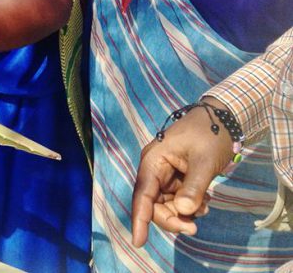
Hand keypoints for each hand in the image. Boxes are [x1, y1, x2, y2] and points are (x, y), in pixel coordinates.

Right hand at [131, 99, 234, 246]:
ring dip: (184, 212)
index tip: (139, 242)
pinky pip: (178, 199)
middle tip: (194, 228)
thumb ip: (193, 187)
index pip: (143, 194)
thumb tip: (183, 212)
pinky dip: (190, 205)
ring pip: (167, 204)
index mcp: (153, 161)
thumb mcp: (204, 161)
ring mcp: (166, 173)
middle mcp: (155, 168)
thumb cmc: (209, 135)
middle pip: (154, 204)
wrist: (223, 118)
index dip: (140, 219)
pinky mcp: (177, 177)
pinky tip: (204, 200)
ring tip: (205, 206)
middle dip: (172, 218)